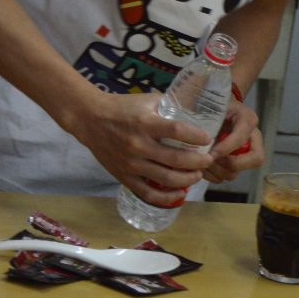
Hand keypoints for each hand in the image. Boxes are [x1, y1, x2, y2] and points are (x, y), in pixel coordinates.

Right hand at [67, 91, 215, 206]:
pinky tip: (180, 194)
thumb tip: (194, 108)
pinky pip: (147, 193)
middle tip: (208, 160)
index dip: (197, 137)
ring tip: (198, 175)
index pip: (178, 131)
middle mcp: (139, 145)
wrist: (90, 120)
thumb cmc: (122, 107)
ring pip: (166, 178)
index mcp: (146, 123)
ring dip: (187, 179)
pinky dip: (166, 197)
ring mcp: (131, 164)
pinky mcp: (124, 177)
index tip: (208, 139)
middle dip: (198, 162)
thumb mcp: (147, 100)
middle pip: (176, 159)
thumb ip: (169, 105)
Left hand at [203, 98, 262, 183]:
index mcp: (248, 120)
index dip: (227, 148)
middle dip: (228, 163)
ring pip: (237, 172)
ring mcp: (245, 153)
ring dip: (217, 171)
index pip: (243, 138)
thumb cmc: (212, 104)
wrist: (215, 108)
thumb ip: (208, 115)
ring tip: (201, 162)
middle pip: (253, 159)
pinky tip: (202, 166)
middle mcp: (252, 138)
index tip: (210, 152)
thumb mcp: (212, 104)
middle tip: (209, 158)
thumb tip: (195, 132)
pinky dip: (212, 176)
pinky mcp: (236, 164)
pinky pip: (226, 177)